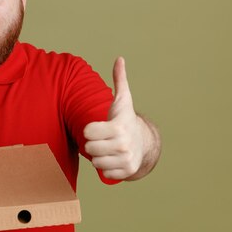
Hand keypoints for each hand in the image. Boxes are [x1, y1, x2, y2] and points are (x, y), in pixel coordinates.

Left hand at [84, 57, 144, 179]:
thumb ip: (119, 80)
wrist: (144, 142)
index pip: (87, 132)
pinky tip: (114, 158)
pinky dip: (107, 167)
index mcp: (118, 128)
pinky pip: (104, 173)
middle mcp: (123, 145)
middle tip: (104, 138)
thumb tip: (119, 58)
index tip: (99, 127)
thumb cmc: (125, 120)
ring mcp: (126, 159)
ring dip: (99, 155)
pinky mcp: (126, 172)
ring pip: (95, 161)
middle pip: (89, 148)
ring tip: (109, 148)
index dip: (90, 129)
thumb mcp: (122, 100)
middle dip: (93, 143)